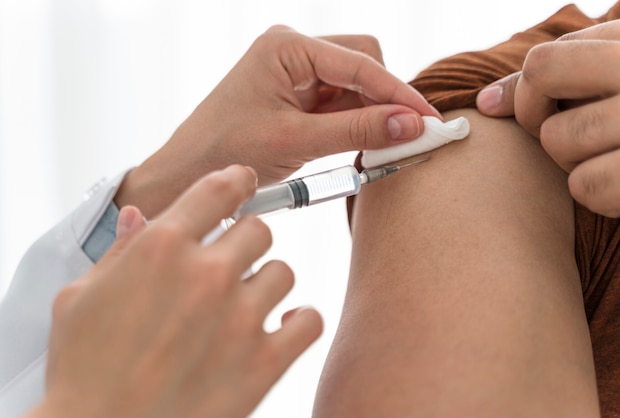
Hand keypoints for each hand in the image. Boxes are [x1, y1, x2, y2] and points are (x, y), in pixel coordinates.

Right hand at [30, 165, 321, 417]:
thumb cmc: (83, 370)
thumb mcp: (81, 298)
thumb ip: (119, 251)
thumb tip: (139, 218)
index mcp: (162, 249)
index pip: (220, 189)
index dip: (237, 180)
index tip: (245, 183)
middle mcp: (207, 275)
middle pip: (259, 230)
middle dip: (244, 241)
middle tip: (228, 264)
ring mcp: (240, 319)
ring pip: (284, 272)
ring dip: (266, 283)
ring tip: (242, 305)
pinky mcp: (264, 363)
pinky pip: (310, 319)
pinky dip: (299, 320)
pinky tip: (280, 326)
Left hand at [116, 25, 439, 218]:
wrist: (189, 172)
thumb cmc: (227, 151)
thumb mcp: (297, 142)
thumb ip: (356, 130)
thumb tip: (411, 126)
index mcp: (286, 46)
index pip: (361, 62)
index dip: (399, 94)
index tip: (430, 122)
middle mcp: (294, 49)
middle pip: (364, 62)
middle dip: (386, 98)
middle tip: (405, 138)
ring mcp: (296, 70)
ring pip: (357, 83)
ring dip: (371, 113)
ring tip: (380, 147)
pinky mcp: (298, 92)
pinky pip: (341, 100)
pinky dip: (356, 121)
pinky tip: (359, 143)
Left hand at [476, 20, 619, 216]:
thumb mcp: (618, 70)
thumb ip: (553, 79)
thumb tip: (483, 104)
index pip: (541, 63)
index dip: (531, 96)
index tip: (550, 111)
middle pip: (543, 104)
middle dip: (552, 130)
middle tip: (588, 137)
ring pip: (561, 147)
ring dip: (580, 163)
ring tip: (619, 157)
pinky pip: (588, 188)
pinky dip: (603, 196)